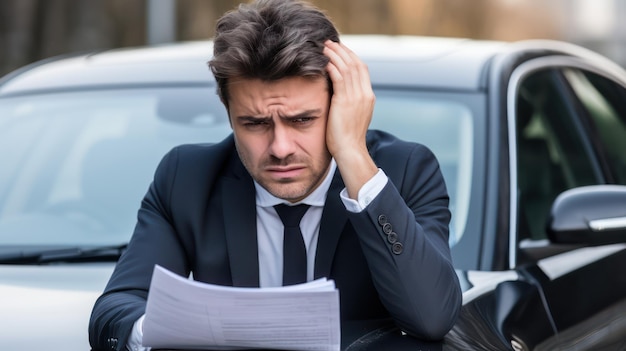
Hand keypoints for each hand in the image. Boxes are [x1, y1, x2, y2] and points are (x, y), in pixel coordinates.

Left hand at [324, 40, 377, 197]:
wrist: (350, 151)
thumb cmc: (346, 138)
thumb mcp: (351, 116)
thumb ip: (348, 102)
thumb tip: (337, 94)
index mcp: (368, 97)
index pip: (362, 69)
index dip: (350, 56)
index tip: (339, 50)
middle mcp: (364, 94)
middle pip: (356, 63)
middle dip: (342, 51)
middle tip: (330, 43)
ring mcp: (356, 97)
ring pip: (347, 67)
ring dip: (335, 55)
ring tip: (324, 47)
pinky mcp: (345, 101)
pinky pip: (338, 76)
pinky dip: (331, 66)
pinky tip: (322, 61)